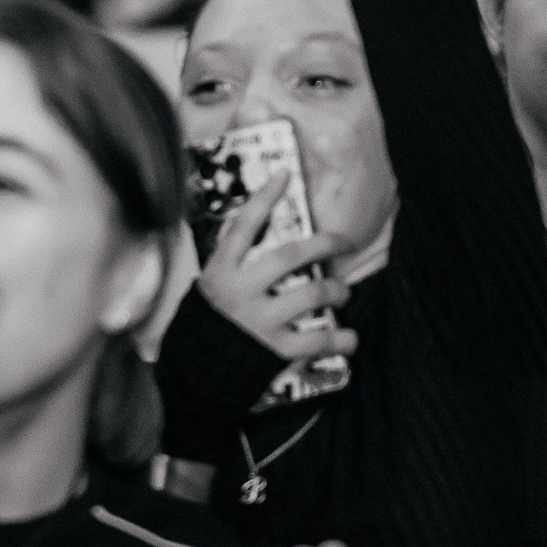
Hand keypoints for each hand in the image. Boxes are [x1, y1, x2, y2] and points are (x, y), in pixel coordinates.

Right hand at [196, 172, 356, 364]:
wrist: (196, 370)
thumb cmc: (208, 321)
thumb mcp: (211, 284)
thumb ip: (235, 263)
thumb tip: (262, 230)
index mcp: (222, 271)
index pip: (243, 226)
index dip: (264, 198)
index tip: (284, 175)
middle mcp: (241, 291)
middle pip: (289, 256)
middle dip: (324, 244)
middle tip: (345, 242)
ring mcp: (259, 321)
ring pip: (311, 295)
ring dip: (336, 290)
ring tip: (343, 291)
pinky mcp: (274, 350)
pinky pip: (317, 341)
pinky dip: (340, 339)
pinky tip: (350, 337)